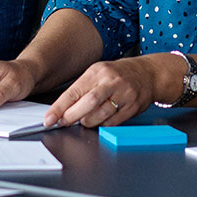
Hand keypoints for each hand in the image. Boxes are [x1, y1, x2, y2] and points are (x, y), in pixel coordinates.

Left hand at [42, 54, 173, 128]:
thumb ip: (83, 89)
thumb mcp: (99, 73)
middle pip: (87, 103)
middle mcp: (111, 81)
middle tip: (64, 122)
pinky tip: (99, 121)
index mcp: (98, 71)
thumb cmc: (118, 75)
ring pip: (100, 115)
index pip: (74, 91)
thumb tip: (63, 109)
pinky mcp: (132, 107)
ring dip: (87, 122)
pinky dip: (102, 125)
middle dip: (72, 117)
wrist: (148, 74)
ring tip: (84, 121)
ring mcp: (123, 94)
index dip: (59, 107)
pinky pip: (112, 122)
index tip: (49, 118)